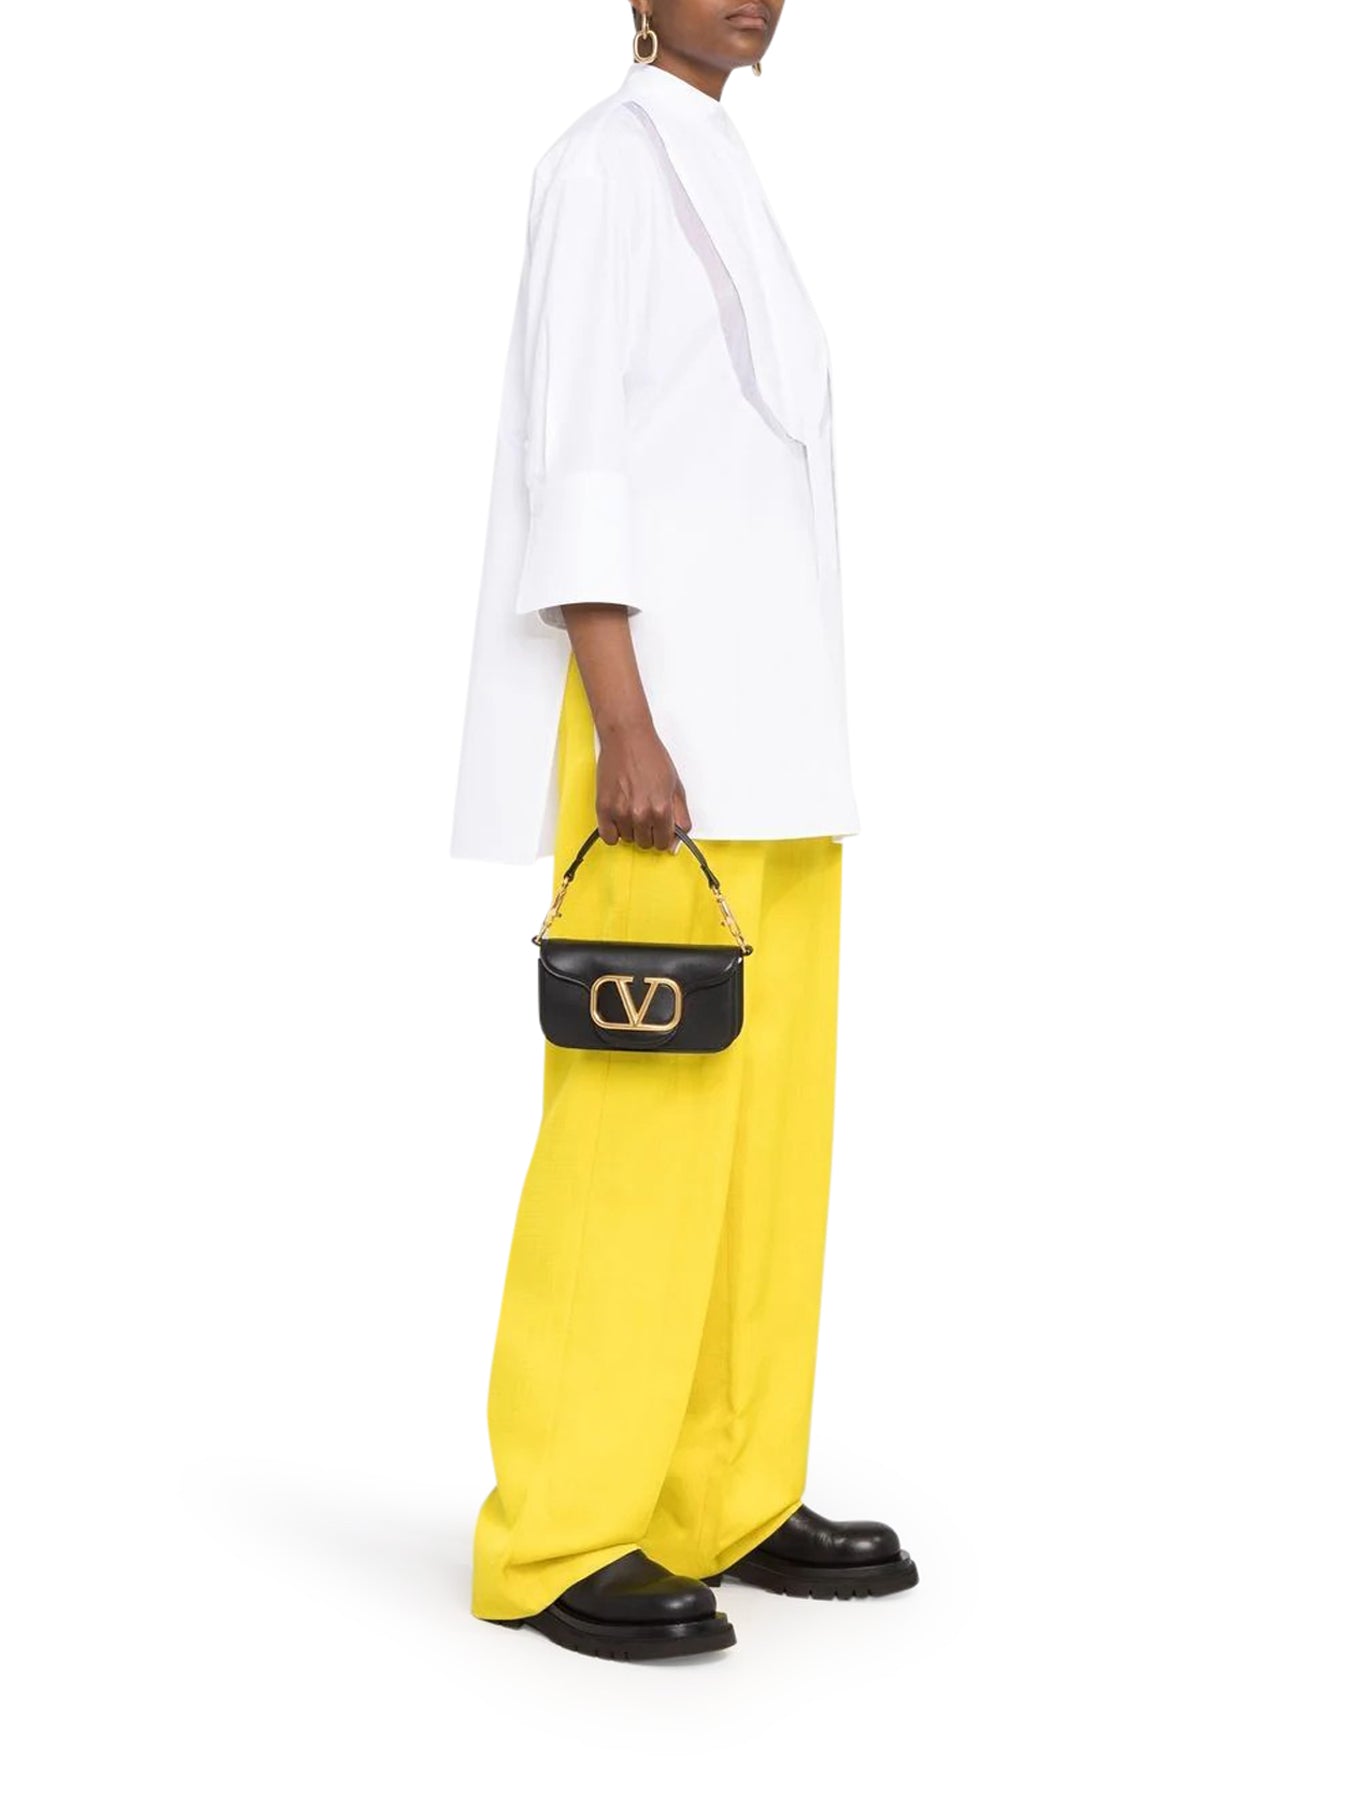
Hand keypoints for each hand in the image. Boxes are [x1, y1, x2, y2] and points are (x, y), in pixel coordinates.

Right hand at [596, 721, 691, 851]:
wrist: (627, 738)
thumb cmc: (650, 757)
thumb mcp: (675, 786)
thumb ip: (680, 816)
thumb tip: (678, 838)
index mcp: (661, 809)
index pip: (664, 843)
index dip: (663, 836)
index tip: (660, 830)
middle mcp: (641, 814)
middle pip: (646, 843)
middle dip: (648, 833)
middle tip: (645, 815)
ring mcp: (620, 812)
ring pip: (627, 840)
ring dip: (631, 830)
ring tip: (632, 808)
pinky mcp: (603, 808)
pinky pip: (608, 837)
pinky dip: (613, 832)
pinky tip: (619, 819)